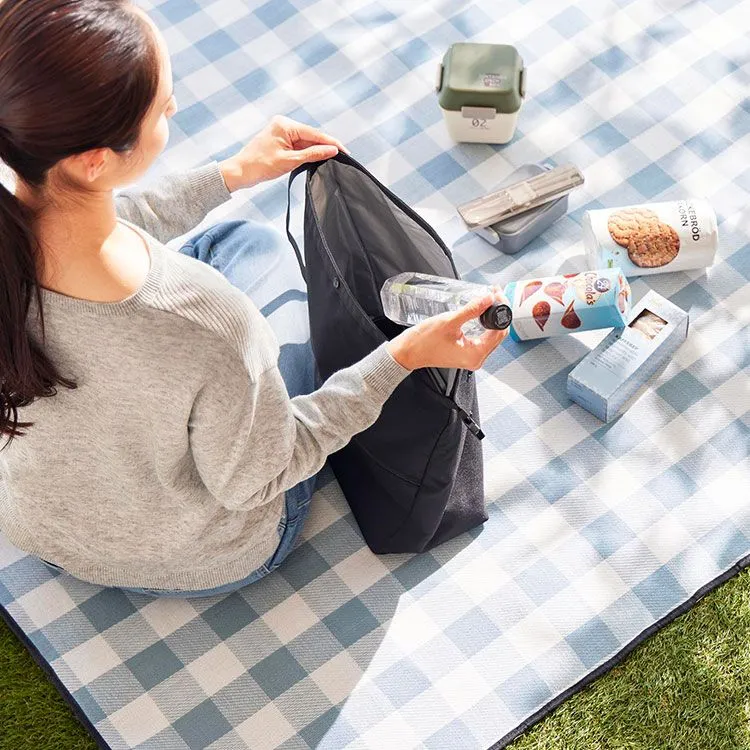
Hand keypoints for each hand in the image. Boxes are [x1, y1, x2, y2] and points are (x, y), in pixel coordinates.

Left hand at [219, 115, 347, 190]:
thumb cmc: (261, 166)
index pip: (314, 133)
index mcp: (285, 125)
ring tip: (332, 160)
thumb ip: (313, 154)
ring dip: (316, 151)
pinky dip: (307, 153)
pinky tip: (317, 159)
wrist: (241, 172)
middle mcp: (283, 124)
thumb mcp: (290, 161)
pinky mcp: (280, 141)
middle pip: (311, 136)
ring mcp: (281, 132)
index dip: (330, 143)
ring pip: (306, 142)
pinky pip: (298, 146)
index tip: (345, 151)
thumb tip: (332, 150)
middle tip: (343, 157)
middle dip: (325, 147)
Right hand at [387, 293, 508, 370]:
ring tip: (488, 299)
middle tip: (493, 294)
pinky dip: (483, 324)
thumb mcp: (449, 321)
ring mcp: (471, 357)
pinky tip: (480, 312)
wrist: (407, 352)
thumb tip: (488, 298)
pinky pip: (482, 337)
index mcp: (476, 354)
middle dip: (497, 312)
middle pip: (497, 333)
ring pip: (491, 334)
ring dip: (491, 317)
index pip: (499, 331)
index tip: (497, 295)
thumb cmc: (423, 342)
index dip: (501, 310)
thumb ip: (471, 309)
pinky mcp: (466, 353)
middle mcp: (476, 359)